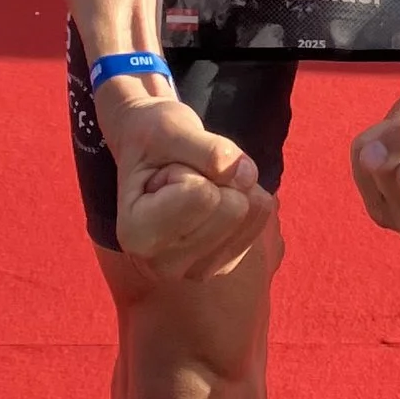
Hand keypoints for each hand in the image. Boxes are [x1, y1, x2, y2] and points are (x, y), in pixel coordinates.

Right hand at [101, 86, 274, 279]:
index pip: (204, 196)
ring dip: (228, 185)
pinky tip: (209, 201)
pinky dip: (242, 194)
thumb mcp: (169, 128)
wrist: (149, 151)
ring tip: (192, 187)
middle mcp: (162, 265)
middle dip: (213, 178)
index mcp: (137, 236)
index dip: (190, 168)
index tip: (164, 172)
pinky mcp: (223, 264)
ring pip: (251, 212)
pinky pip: (262, 216)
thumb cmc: (151, 139)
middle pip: (233, 208)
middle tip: (181, 176)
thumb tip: (248, 177)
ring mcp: (195, 271)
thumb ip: (208, 150)